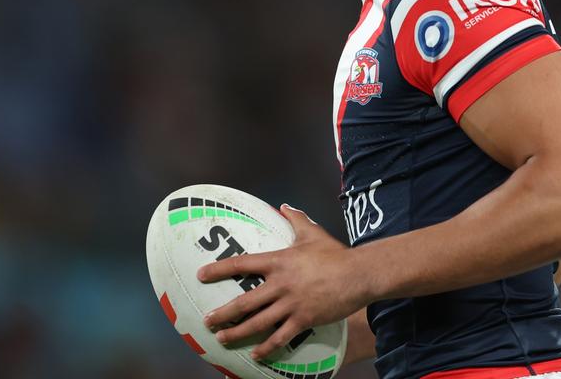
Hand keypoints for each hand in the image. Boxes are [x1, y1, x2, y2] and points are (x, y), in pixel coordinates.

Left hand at [198, 204, 368, 359]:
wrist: (359, 274)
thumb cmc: (335, 253)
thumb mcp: (313, 233)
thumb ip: (296, 219)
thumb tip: (284, 206)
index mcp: (279, 261)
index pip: (242, 264)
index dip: (219, 270)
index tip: (201, 275)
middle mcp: (280, 284)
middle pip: (244, 302)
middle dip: (223, 313)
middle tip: (207, 321)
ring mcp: (291, 304)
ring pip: (257, 323)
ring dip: (237, 332)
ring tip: (222, 338)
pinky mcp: (304, 319)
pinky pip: (281, 337)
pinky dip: (266, 347)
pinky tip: (256, 355)